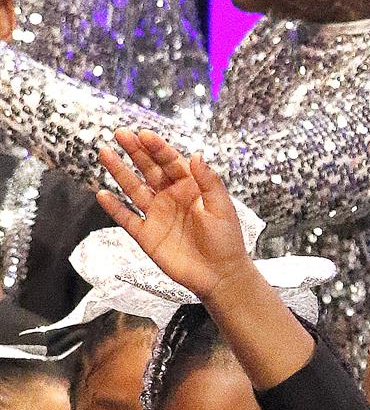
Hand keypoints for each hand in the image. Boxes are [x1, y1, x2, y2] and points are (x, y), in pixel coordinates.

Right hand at [96, 128, 256, 304]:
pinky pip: (127, 218)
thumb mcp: (222, 208)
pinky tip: (103, 194)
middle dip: (135, 151)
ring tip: (105, 153)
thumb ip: (209, 181)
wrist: (221, 275)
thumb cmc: (227, 241)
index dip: (158, 148)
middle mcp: (171, 198)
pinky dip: (115, 208)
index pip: (171, 162)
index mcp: (190, 188)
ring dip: (119, 172)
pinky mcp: (147, 235)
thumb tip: (196, 155)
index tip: (144, 134)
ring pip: (134, 188)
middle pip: (149, 169)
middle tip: (121, 134)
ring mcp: (157, 215)